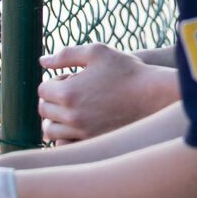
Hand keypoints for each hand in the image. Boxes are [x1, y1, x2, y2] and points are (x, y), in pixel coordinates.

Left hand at [38, 46, 179, 143]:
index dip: (55, 82)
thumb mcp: (96, 52)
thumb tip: (42, 62)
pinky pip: (65, 145)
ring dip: (55, 119)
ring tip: (72, 109)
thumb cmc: (126, 70)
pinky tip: (76, 126)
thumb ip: (65, 54)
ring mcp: (82, 132)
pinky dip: (63, 137)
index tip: (70, 78)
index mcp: (68, 92)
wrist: (154, 96)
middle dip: (53, 100)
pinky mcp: (93, 143)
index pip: (43, 89)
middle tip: (71, 93)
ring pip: (50, 131)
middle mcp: (71, 116)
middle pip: (44, 110)